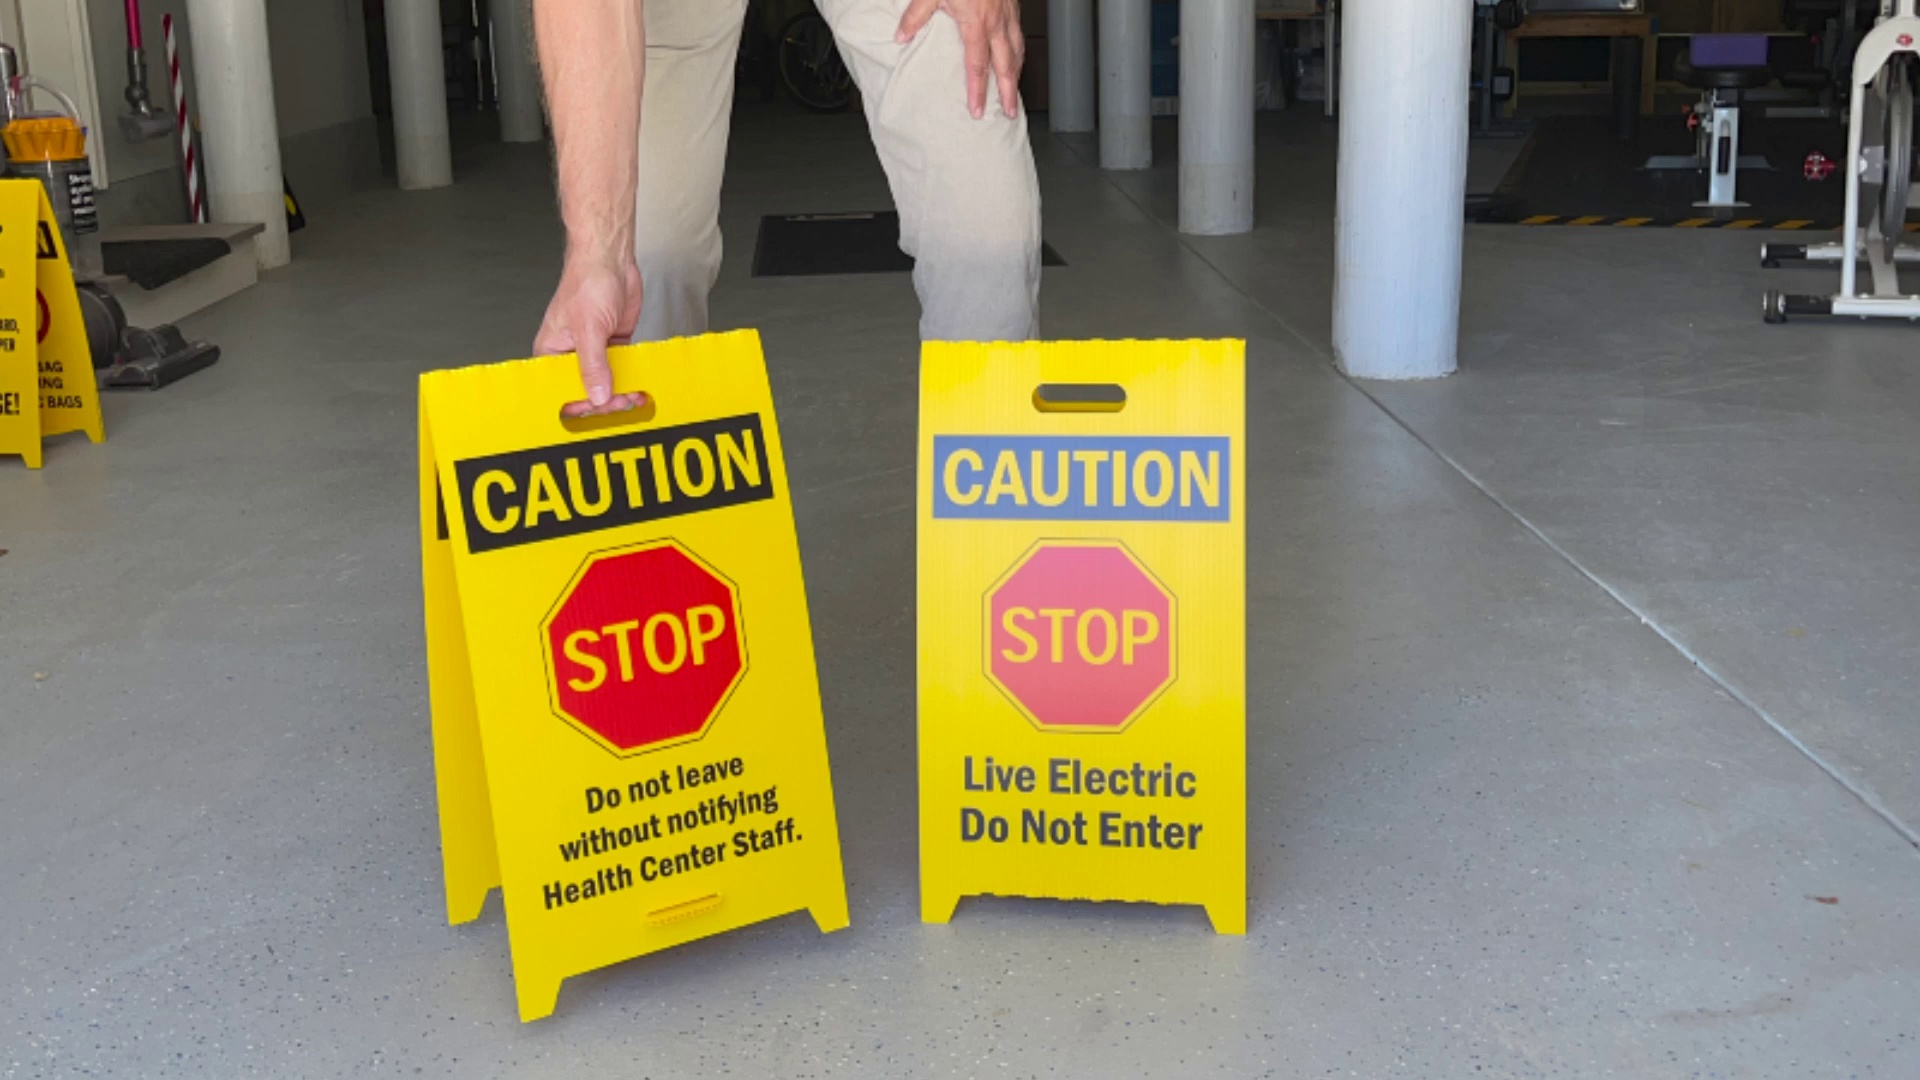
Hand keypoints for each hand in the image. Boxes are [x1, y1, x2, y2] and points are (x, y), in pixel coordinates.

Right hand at [534, 253, 648, 417]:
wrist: (611, 259)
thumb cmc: (587, 282)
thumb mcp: (588, 329)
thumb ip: (593, 365)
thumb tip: (597, 395)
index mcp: (552, 351)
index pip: (560, 387)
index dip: (576, 403)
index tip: (595, 412)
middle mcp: (572, 354)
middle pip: (585, 389)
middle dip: (603, 400)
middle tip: (621, 402)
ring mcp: (594, 350)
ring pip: (606, 382)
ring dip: (620, 391)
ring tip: (635, 397)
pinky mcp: (614, 345)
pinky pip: (622, 368)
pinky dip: (631, 377)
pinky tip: (641, 386)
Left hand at [897, 0, 1024, 119]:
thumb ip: (916, 15)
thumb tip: (901, 37)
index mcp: (976, 23)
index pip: (977, 66)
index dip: (977, 91)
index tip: (978, 110)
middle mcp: (997, 22)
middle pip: (1005, 65)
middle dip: (1008, 92)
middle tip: (1010, 113)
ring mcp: (1008, 14)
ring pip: (1017, 50)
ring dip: (1016, 74)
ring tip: (1014, 92)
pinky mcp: (1013, 5)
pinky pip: (1019, 35)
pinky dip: (1019, 51)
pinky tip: (1016, 56)